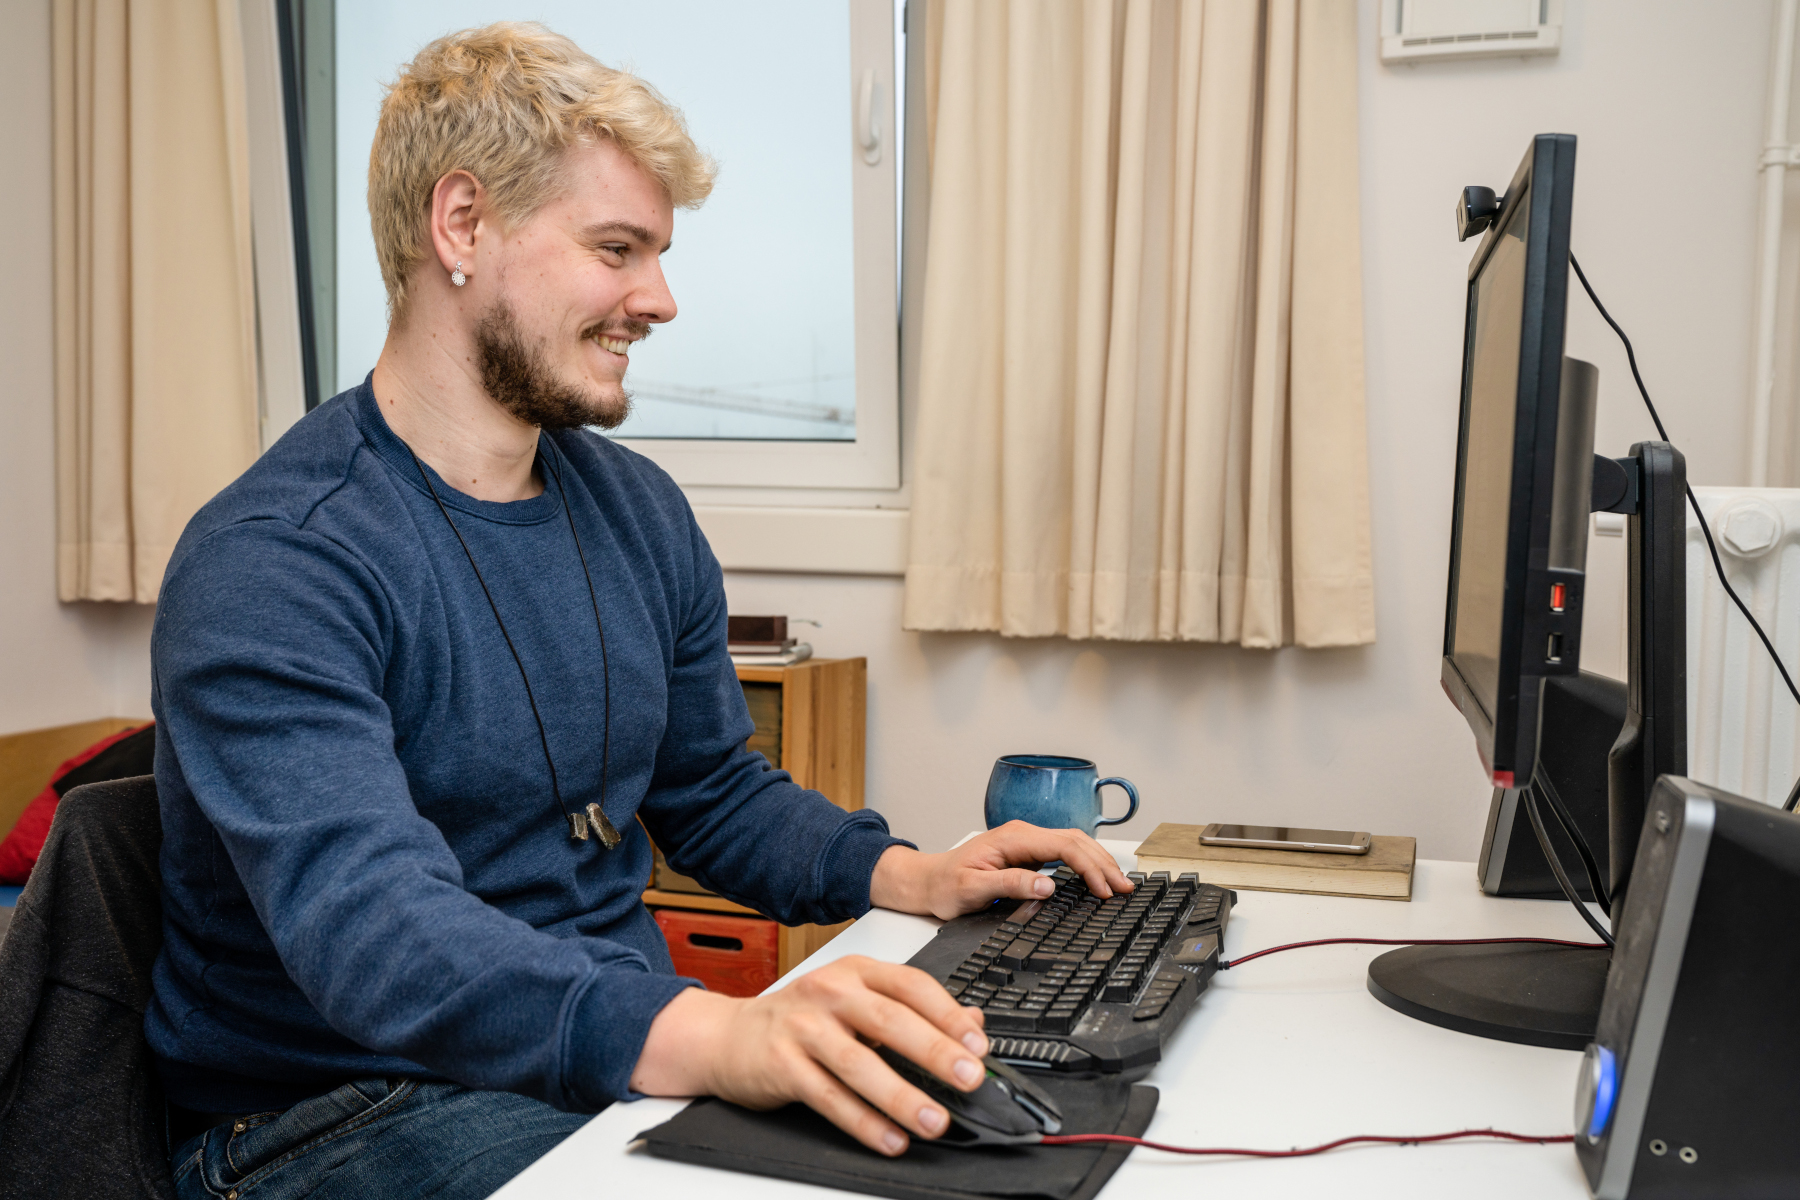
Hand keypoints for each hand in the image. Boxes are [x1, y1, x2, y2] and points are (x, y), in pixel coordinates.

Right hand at [630, 955, 988, 1155]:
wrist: (728, 1035)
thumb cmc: (799, 1018)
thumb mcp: (855, 999)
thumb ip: (910, 1008)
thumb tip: (972, 1020)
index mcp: (856, 971)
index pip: (912, 985)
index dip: (949, 1014)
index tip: (978, 1044)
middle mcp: (830, 992)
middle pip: (890, 1021)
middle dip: (936, 1052)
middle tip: (970, 1079)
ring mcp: (804, 1027)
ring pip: (860, 1064)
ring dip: (902, 1097)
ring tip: (934, 1121)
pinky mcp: (782, 1064)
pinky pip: (829, 1097)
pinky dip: (863, 1122)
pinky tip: (890, 1138)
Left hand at [868, 821, 1133, 919]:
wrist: (927, 881)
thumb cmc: (945, 886)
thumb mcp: (973, 890)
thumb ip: (1011, 885)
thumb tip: (1048, 885)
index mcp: (1013, 838)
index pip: (1064, 846)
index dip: (1089, 868)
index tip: (1105, 890)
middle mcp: (1023, 834)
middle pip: (1076, 840)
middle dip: (1103, 863)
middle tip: (1126, 889)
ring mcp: (1026, 842)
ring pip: (1073, 844)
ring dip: (1098, 862)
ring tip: (1119, 884)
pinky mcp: (1027, 853)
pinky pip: (1064, 853)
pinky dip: (1085, 864)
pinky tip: (1097, 878)